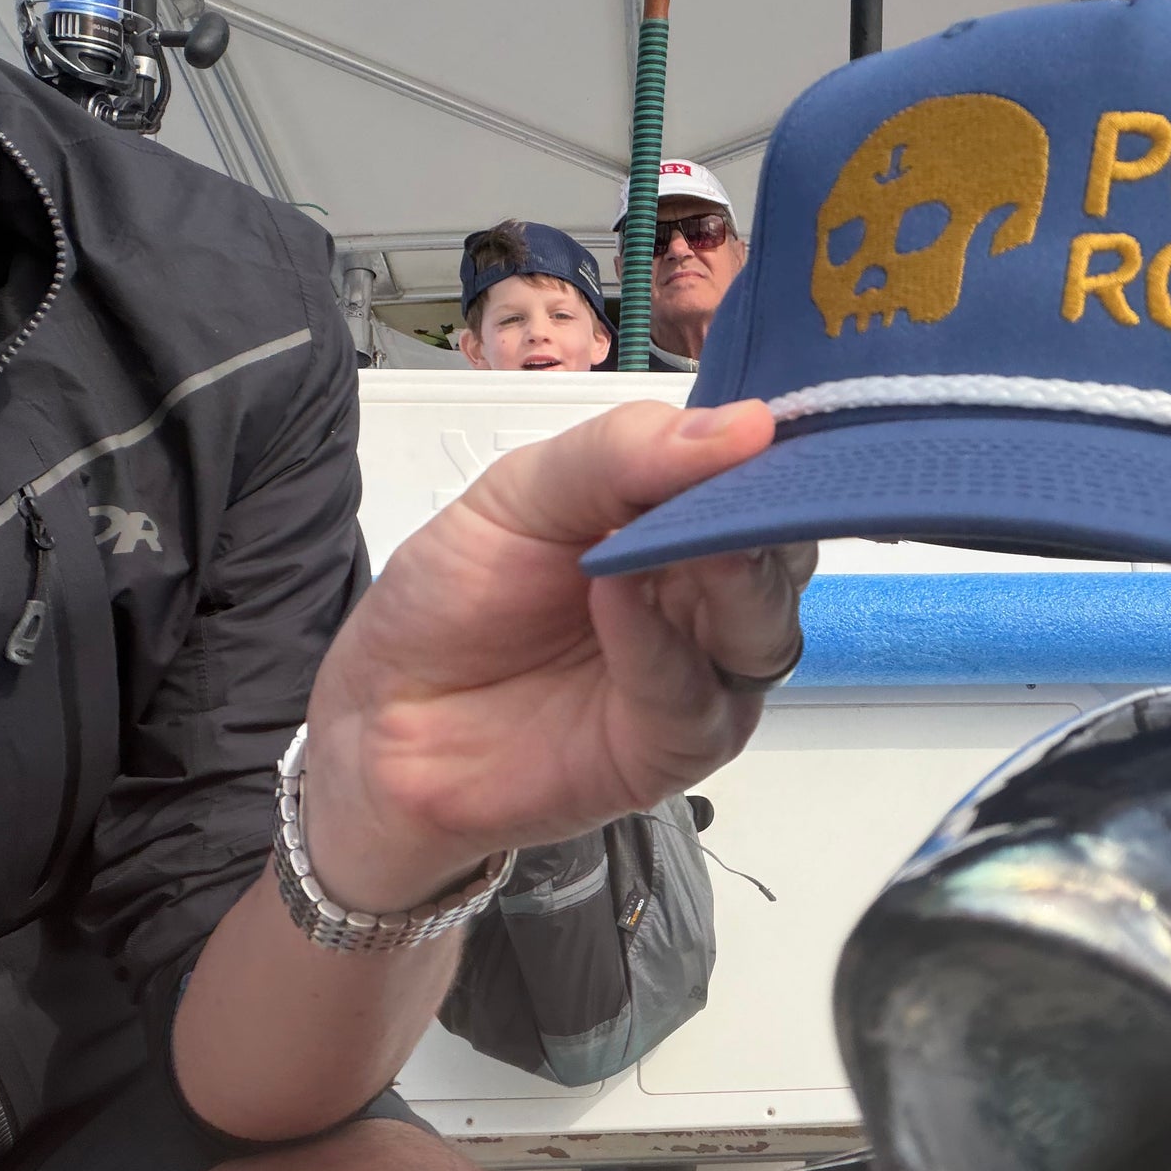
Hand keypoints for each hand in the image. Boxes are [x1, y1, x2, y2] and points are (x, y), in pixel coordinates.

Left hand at [301, 400, 813, 909]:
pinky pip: (696, 698)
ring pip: (767, 631)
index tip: (770, 421)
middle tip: (737, 479)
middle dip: (767, 514)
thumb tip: (748, 422)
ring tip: (676, 543)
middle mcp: (709, 597)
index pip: (767, 478)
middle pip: (786, 554)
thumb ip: (624, 452)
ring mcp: (699, 676)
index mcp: (684, 521)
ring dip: (733, 581)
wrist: (385, 713)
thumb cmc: (456, 597)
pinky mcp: (671, 749)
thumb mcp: (522, 492)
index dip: (778, 451)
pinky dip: (661, 649)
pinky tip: (613, 601)